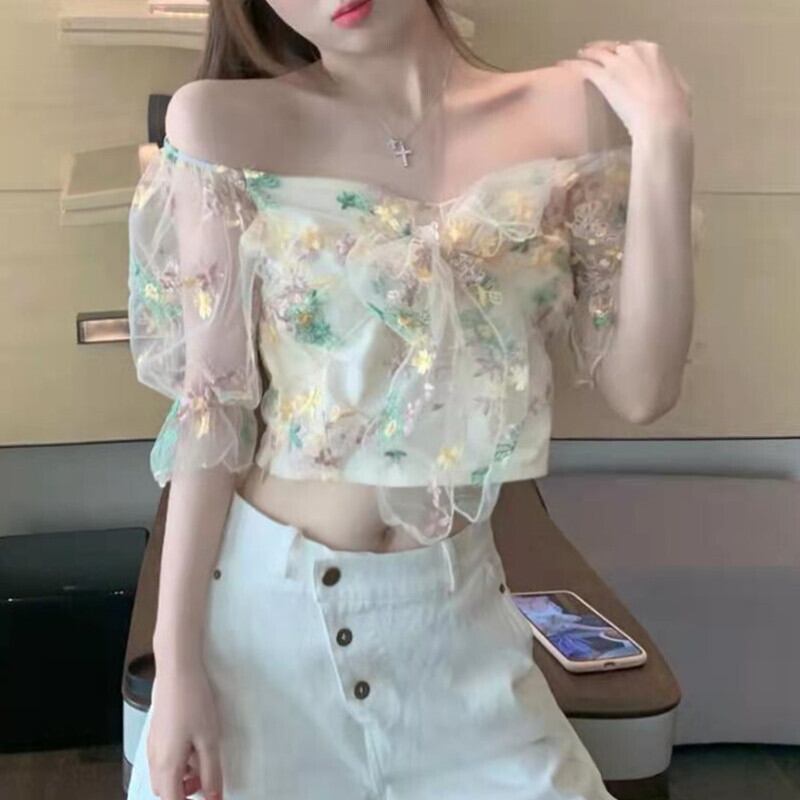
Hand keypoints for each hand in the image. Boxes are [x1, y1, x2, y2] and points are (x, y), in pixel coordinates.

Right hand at [147, 665, 223, 799]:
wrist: (177, 671)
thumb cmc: (192, 701)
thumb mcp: (209, 740)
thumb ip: (211, 773)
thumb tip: (214, 797)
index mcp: (167, 766)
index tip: (207, 796)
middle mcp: (155, 759)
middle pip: (165, 791)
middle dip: (185, 792)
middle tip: (206, 779)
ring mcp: (153, 745)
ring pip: (164, 775)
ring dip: (182, 776)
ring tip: (203, 758)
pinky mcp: (156, 733)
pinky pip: (164, 759)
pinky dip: (178, 761)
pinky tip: (194, 743)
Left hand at [558, 40, 693, 139]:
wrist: (661, 119)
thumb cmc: (674, 109)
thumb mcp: (679, 89)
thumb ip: (669, 80)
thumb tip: (668, 81)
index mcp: (653, 51)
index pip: (633, 48)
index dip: (623, 54)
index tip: (618, 59)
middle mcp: (633, 52)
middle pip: (613, 48)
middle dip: (603, 51)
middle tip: (594, 54)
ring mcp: (617, 63)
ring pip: (597, 53)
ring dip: (586, 54)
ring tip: (578, 57)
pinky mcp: (603, 77)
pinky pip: (583, 67)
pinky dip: (571, 65)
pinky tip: (563, 66)